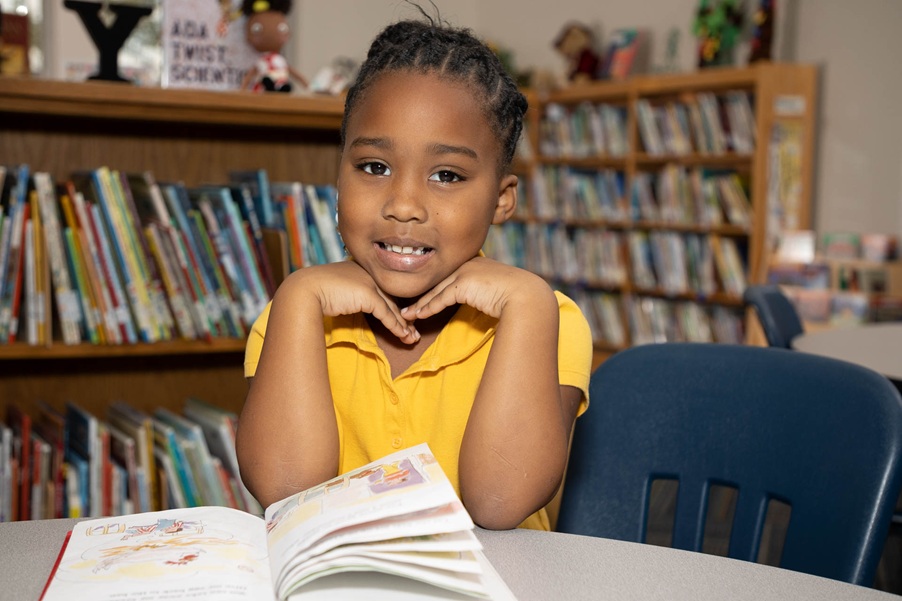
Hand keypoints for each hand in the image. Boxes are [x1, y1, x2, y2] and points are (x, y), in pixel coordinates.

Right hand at [284, 261, 419, 343]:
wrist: (304, 290)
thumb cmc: (314, 292)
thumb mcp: (337, 292)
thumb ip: (349, 296)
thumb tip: (351, 304)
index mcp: (361, 269)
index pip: (383, 290)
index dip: (394, 307)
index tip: (403, 321)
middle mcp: (368, 273)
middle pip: (391, 299)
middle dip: (404, 317)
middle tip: (413, 331)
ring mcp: (369, 282)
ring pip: (392, 307)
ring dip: (404, 325)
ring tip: (412, 339)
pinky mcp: (368, 294)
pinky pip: (386, 314)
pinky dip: (396, 326)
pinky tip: (403, 336)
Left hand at [401, 256, 550, 320]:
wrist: (526, 296)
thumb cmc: (517, 296)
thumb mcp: (496, 290)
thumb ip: (484, 292)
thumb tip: (482, 302)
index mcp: (476, 263)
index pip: (450, 278)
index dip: (435, 289)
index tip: (423, 299)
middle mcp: (468, 264)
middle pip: (439, 283)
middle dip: (422, 296)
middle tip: (407, 307)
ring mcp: (465, 272)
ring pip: (436, 291)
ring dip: (419, 305)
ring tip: (407, 315)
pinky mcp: (463, 284)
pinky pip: (440, 299)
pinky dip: (428, 308)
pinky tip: (418, 316)